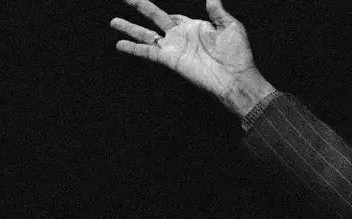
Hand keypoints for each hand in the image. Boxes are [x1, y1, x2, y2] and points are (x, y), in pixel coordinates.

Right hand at [111, 0, 274, 117]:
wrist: (236, 79)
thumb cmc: (238, 55)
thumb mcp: (231, 27)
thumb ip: (218, 11)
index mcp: (195, 27)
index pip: (174, 15)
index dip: (164, 10)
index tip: (147, 4)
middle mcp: (181, 36)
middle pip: (155, 18)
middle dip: (140, 7)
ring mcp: (174, 48)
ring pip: (146, 34)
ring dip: (130, 28)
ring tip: (113, 22)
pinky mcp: (170, 60)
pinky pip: (148, 52)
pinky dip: (134, 48)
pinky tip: (119, 44)